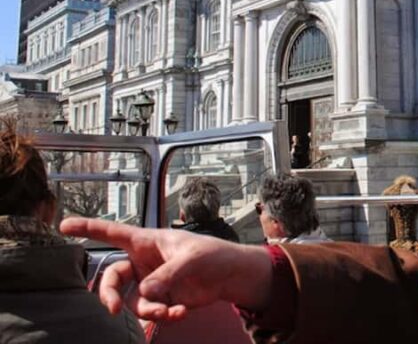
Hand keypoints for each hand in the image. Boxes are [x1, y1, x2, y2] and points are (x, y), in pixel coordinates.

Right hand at [60, 218, 271, 320]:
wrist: (231, 275)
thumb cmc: (212, 254)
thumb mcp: (191, 258)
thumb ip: (166, 275)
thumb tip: (144, 294)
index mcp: (148, 241)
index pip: (113, 233)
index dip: (88, 228)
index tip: (64, 224)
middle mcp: (144, 262)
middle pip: (112, 278)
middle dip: (107, 295)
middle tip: (110, 310)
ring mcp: (152, 282)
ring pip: (131, 301)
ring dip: (148, 310)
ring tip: (169, 311)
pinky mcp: (162, 299)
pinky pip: (151, 312)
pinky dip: (163, 316)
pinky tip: (180, 313)